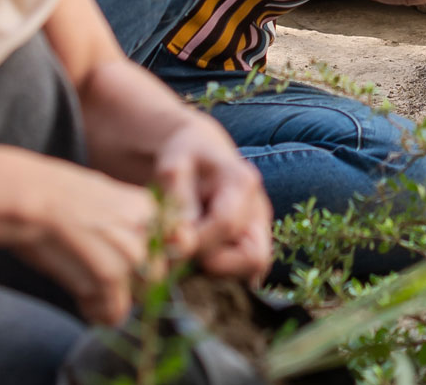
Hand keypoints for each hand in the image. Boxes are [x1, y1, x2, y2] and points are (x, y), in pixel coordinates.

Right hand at [11, 157, 163, 324]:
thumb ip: (125, 221)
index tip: (134, 264)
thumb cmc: (52, 194)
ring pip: (137, 297)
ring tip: (86, 290)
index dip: (152, 258)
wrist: (28, 197)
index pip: (172, 245)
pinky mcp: (110, 277)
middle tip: (101, 279)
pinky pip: (114, 313)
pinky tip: (80, 301)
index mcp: (147, 207)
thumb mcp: (101, 194)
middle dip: (131, 283)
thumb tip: (136, 249)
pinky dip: (96, 314)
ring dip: (112, 299)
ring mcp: (132, 255)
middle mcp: (147, 230)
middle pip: (154, 275)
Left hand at [151, 112, 273, 280]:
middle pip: (251, 258)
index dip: (195, 240)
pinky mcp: (252, 244)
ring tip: (184, 252)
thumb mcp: (173, 167)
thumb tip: (180, 243)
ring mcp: (259, 229)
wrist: (197, 153)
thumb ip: (178, 203)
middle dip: (210, 263)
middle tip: (178, 252)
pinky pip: (243, 273)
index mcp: (243, 182)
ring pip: (250, 271)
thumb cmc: (184, 157)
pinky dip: (216, 273)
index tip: (166, 241)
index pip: (226, 225)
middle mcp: (259, 210)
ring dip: (213, 271)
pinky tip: (194, 256)